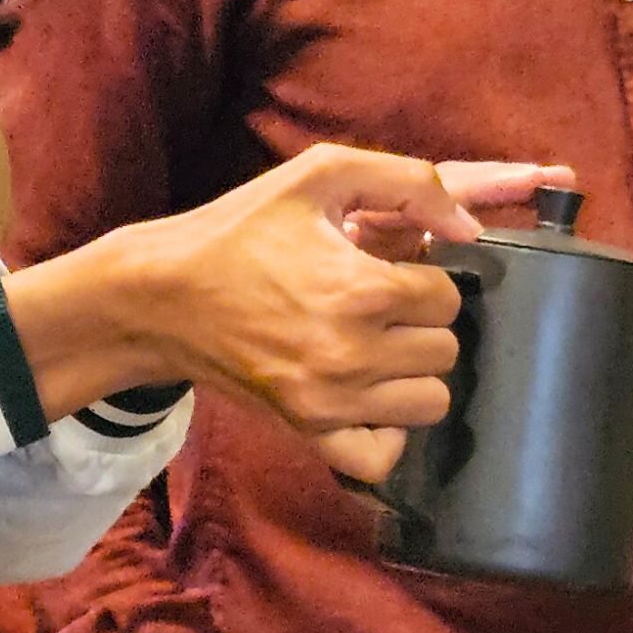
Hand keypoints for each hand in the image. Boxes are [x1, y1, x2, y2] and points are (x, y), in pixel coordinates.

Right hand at [128, 145, 531, 483]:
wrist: (161, 296)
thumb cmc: (241, 230)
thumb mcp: (320, 174)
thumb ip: (410, 181)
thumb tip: (470, 227)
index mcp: (363, 288)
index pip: (447, 296)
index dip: (421, 275)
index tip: (385, 268)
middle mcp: (354, 354)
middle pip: (445, 349)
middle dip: (418, 321)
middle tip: (377, 304)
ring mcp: (331, 401)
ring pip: (429, 402)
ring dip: (411, 372)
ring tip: (374, 346)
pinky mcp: (309, 432)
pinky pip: (382, 457)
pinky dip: (386, 432)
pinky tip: (369, 397)